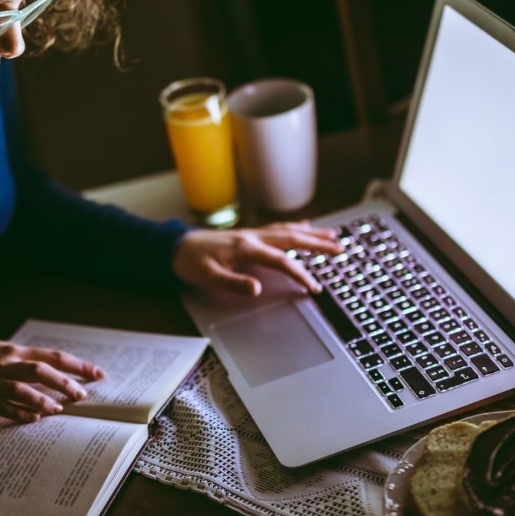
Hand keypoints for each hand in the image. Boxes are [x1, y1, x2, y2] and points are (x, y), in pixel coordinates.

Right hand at [0, 341, 105, 422]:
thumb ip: (24, 359)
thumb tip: (54, 369)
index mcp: (13, 351)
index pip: (52, 356)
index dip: (77, 365)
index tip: (98, 374)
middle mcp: (4, 364)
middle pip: (40, 370)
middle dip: (64, 383)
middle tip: (82, 396)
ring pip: (21, 389)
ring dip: (42, 400)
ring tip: (59, 410)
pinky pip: (1, 407)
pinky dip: (19, 413)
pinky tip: (33, 420)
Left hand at [172, 221, 342, 296]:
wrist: (174, 246)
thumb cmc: (190, 262)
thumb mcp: (208, 277)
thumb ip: (233, 283)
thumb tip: (257, 288)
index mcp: (245, 247)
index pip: (281, 260)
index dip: (299, 274)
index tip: (313, 288)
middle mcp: (252, 237)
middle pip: (292, 238)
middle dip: (317, 244)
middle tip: (340, 249)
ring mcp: (251, 234)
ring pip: (288, 231)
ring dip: (311, 234)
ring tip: (332, 237)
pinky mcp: (248, 235)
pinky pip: (277, 228)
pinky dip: (294, 228)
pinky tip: (304, 226)